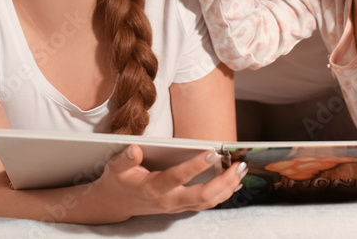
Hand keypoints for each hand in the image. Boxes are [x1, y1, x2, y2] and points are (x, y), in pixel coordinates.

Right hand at [89, 145, 245, 220]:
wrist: (115, 204)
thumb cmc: (118, 181)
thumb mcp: (116, 167)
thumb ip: (126, 159)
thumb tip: (135, 149)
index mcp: (153, 188)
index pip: (178, 177)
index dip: (196, 166)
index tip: (213, 152)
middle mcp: (168, 201)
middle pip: (201, 197)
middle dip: (223, 182)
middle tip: (239, 166)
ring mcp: (177, 206)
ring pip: (208, 202)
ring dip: (228, 188)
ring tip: (241, 170)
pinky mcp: (182, 207)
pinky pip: (206, 204)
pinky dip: (223, 194)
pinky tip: (234, 182)